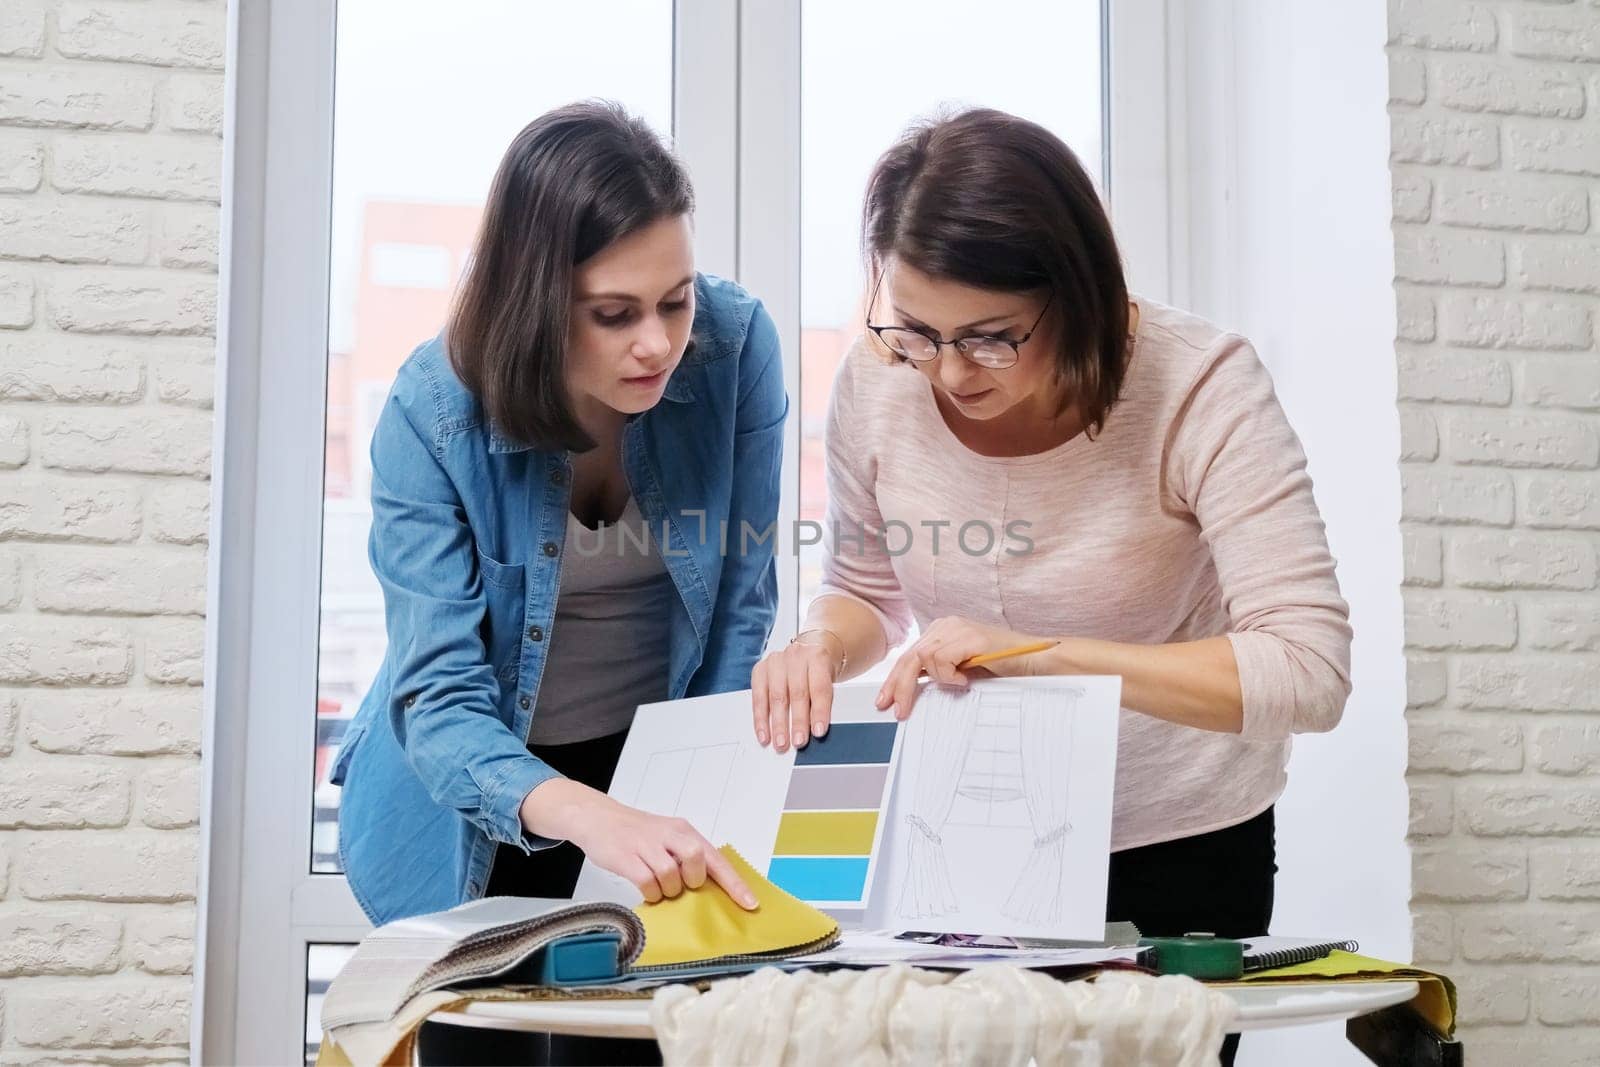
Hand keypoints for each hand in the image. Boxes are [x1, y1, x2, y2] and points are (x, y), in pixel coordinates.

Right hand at [520, 779, 756, 908]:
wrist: (598, 817)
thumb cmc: (636, 833)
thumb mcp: (666, 837)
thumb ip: (685, 856)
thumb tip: (707, 887)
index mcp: (683, 831)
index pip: (716, 858)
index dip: (734, 883)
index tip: (750, 904)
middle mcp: (669, 834)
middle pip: (696, 858)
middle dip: (692, 879)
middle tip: (681, 884)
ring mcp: (647, 845)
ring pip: (670, 874)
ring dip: (667, 889)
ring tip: (658, 886)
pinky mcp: (627, 857)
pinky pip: (647, 882)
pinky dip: (650, 893)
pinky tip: (646, 889)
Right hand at [750, 632, 840, 751]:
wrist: (807, 654)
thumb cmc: (819, 673)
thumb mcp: (829, 683)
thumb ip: (823, 702)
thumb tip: (817, 731)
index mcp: (818, 657)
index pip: (820, 687)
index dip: (819, 711)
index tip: (818, 732)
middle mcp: (796, 656)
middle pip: (797, 692)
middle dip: (798, 721)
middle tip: (799, 741)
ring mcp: (776, 661)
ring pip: (776, 696)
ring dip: (778, 724)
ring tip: (781, 743)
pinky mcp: (760, 669)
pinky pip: (758, 697)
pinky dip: (761, 719)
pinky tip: (764, 734)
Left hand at [874, 617, 1052, 719]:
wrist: (1035, 662)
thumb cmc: (1001, 668)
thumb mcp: (962, 671)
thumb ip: (938, 673)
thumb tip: (911, 690)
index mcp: (942, 631)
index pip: (909, 656)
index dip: (895, 680)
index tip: (886, 702)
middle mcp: (947, 625)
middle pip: (910, 657)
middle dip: (900, 686)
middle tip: (897, 710)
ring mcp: (959, 628)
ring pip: (924, 659)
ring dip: (936, 680)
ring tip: (958, 685)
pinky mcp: (971, 637)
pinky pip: (942, 659)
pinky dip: (949, 675)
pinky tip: (966, 680)